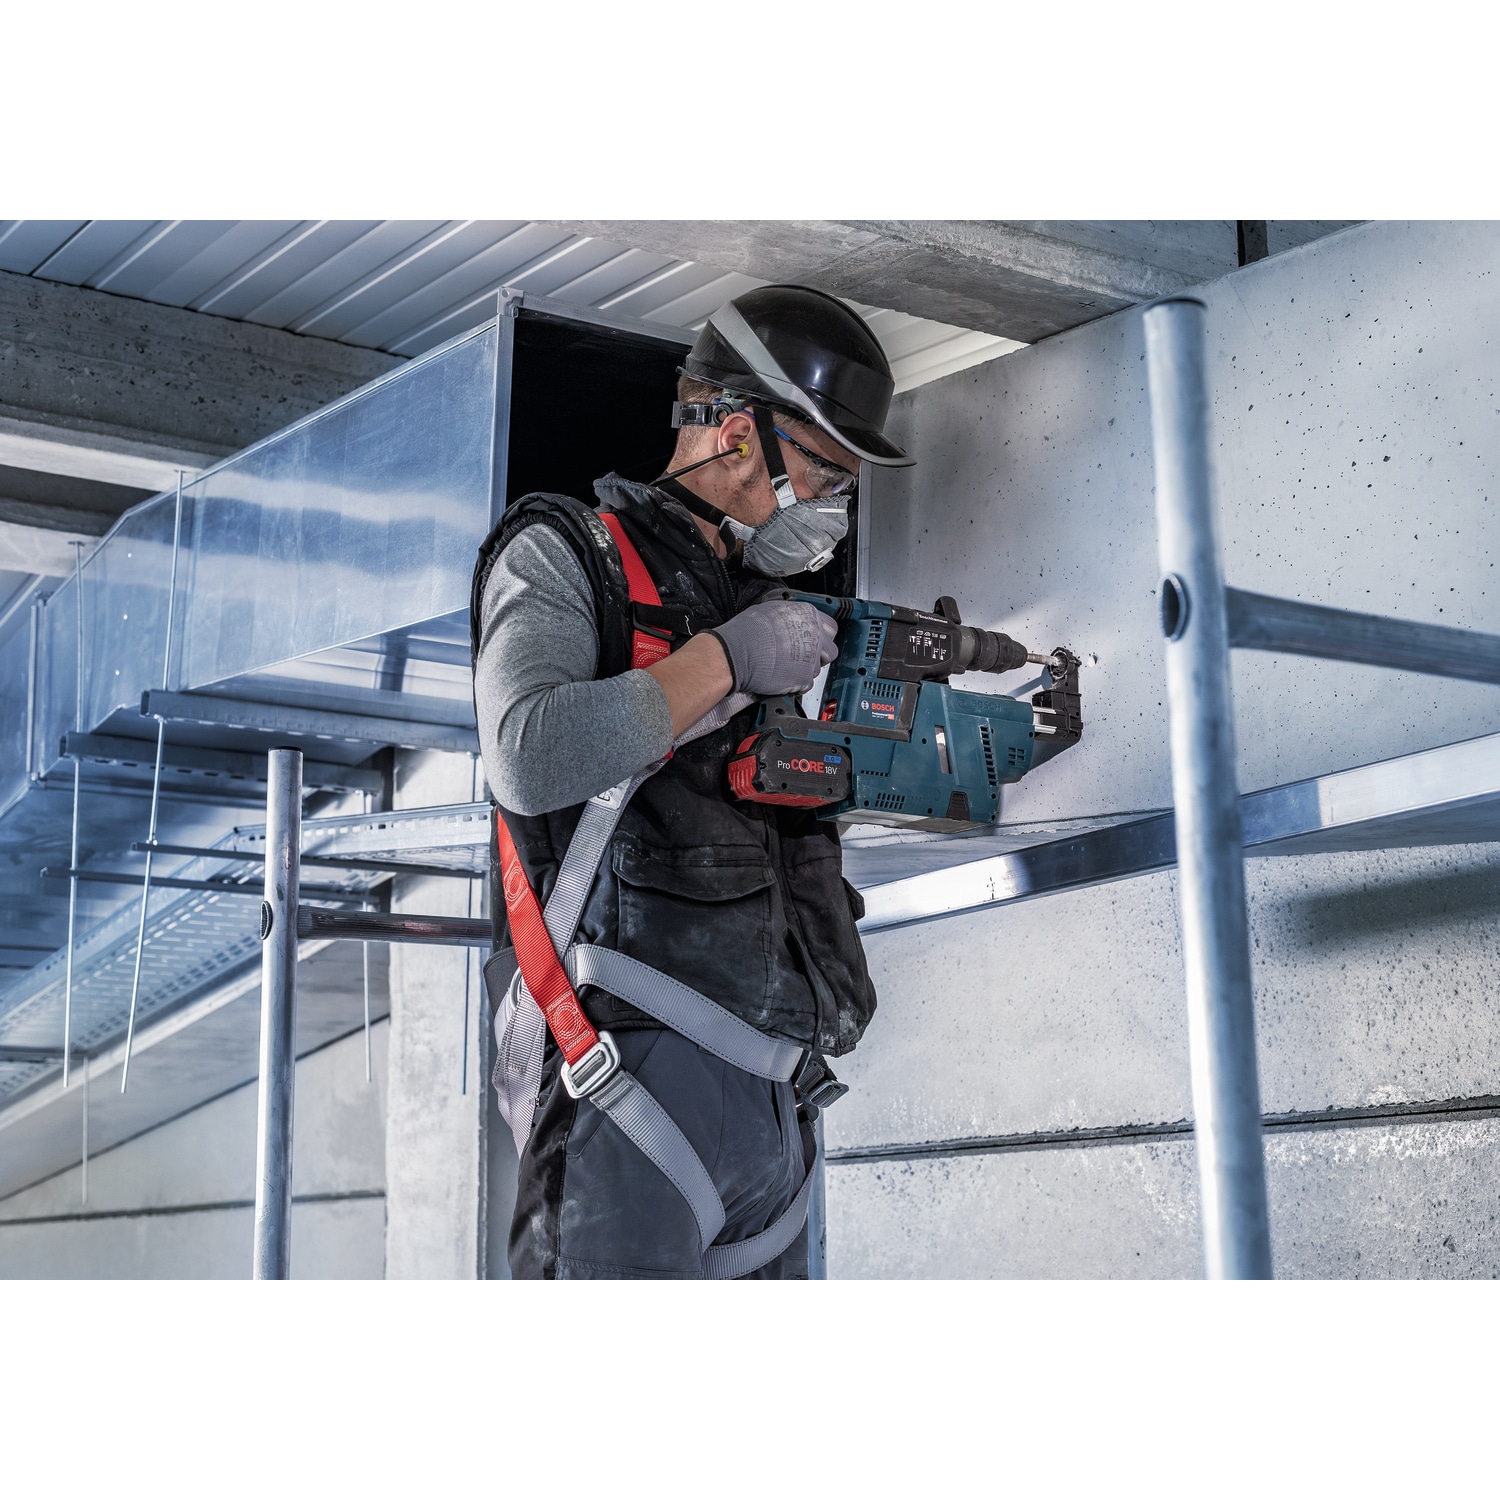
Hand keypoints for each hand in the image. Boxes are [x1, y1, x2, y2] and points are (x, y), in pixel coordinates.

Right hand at [708, 600, 838, 696]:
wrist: (736, 653)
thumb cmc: (746, 631)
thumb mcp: (771, 610)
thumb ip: (790, 617)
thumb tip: (791, 622)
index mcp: (808, 615)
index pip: (831, 627)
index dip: (821, 636)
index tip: (814, 640)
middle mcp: (814, 635)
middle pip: (830, 651)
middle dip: (819, 655)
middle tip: (802, 657)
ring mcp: (811, 658)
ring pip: (817, 669)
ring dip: (804, 670)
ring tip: (785, 667)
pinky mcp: (804, 678)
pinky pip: (806, 684)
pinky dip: (796, 683)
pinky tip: (782, 677)